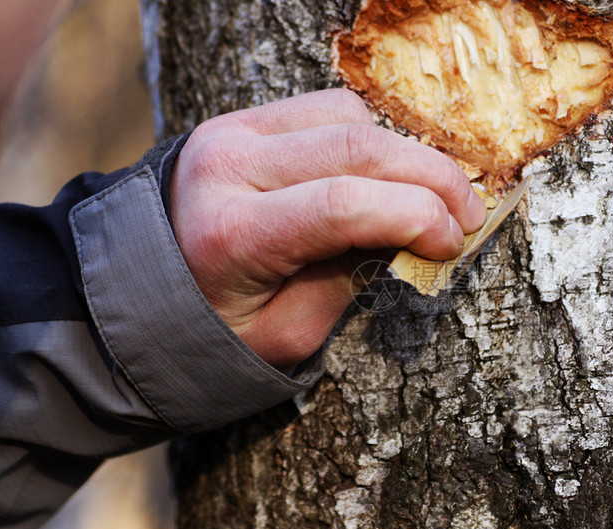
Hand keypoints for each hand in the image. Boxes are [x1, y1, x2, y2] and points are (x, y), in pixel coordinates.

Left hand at [169, 89, 486, 369]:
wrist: (141, 288)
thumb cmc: (216, 329)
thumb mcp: (286, 335)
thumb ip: (350, 284)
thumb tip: (413, 240)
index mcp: (230, 234)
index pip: (342, 203)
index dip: (417, 216)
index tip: (454, 243)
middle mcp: (226, 167)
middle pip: (357, 148)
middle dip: (432, 178)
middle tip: (470, 217)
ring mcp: (233, 131)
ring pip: (350, 117)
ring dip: (406, 156)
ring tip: (432, 201)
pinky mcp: (244, 119)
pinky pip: (330, 108)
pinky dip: (374, 139)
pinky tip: (387, 177)